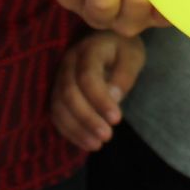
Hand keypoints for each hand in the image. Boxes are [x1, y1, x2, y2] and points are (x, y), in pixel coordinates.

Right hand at [50, 31, 145, 150]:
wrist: (107, 43)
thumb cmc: (122, 51)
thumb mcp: (132, 57)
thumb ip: (124, 74)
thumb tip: (114, 97)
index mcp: (88, 49)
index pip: (88, 77)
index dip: (100, 100)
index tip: (117, 120)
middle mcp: (68, 62)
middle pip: (69, 93)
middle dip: (87, 118)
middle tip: (107, 136)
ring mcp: (59, 77)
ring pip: (59, 106)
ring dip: (77, 128)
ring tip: (97, 145)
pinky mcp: (57, 92)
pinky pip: (56, 114)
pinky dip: (69, 131)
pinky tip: (87, 143)